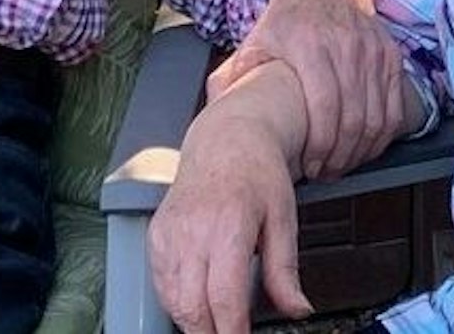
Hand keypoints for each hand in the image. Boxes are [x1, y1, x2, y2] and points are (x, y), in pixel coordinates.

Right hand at [151, 60, 311, 333]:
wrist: (226, 139)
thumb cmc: (258, 174)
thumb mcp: (284, 220)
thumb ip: (285, 271)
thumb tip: (297, 310)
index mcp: (229, 226)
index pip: (224, 298)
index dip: (233, 331)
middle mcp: (193, 231)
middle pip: (193, 307)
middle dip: (212, 333)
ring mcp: (170, 233)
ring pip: (173, 301)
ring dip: (194, 321)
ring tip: (219, 323)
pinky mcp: (157, 235)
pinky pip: (161, 283)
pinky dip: (177, 301)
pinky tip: (198, 301)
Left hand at [211, 0, 402, 178]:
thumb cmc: (285, 22)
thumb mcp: (254, 43)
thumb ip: (231, 78)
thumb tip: (215, 115)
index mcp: (307, 43)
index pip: (324, 105)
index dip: (319, 144)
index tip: (309, 166)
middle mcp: (344, 44)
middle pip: (353, 117)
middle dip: (340, 156)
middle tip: (325, 173)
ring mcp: (371, 49)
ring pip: (377, 117)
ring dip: (360, 151)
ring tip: (341, 165)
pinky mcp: (389, 54)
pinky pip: (395, 107)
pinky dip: (382, 136)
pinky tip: (364, 148)